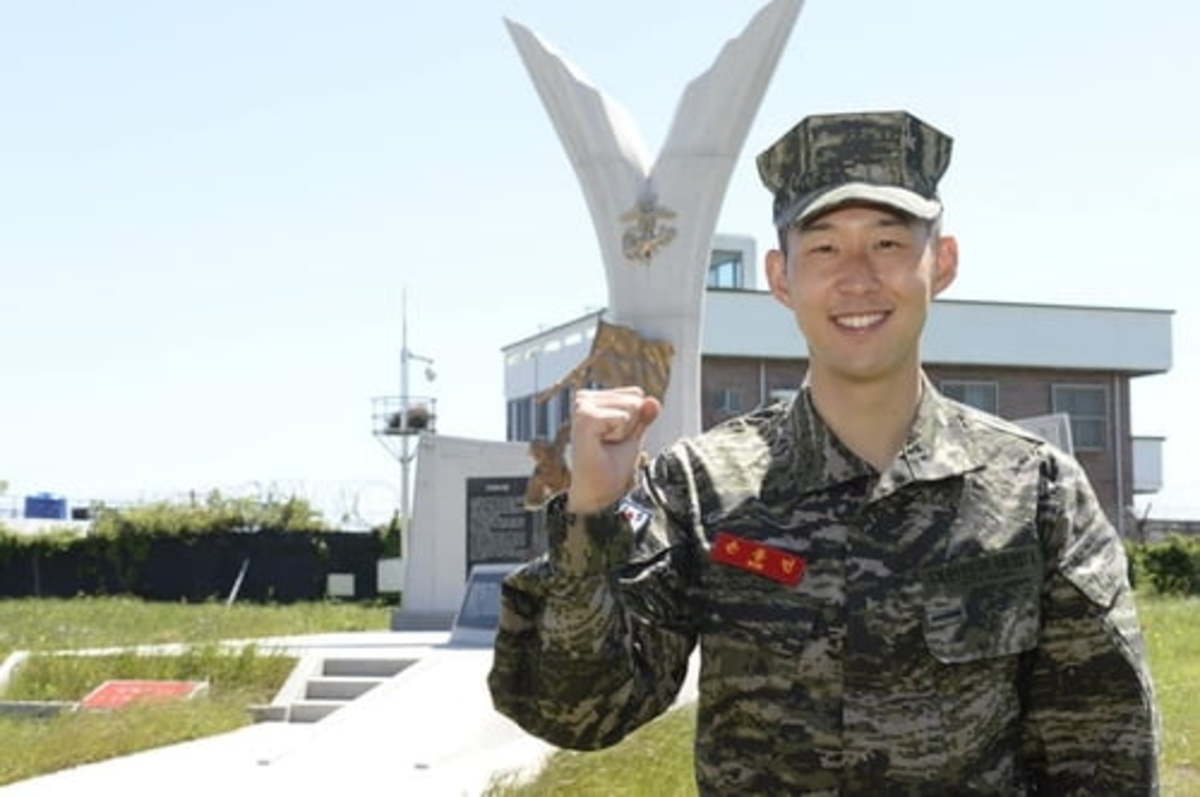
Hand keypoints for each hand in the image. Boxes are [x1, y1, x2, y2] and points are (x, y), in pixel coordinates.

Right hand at [566, 387, 659, 513]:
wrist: (599, 492)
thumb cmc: (612, 465)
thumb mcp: (634, 435)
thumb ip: (644, 415)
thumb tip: (653, 400)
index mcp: (592, 398)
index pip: (635, 394)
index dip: (635, 420)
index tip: (616, 438)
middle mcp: (583, 398)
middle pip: (635, 398)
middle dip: (632, 424)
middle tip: (611, 443)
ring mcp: (581, 406)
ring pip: (632, 406)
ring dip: (626, 431)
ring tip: (605, 445)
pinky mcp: (585, 418)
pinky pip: (623, 417)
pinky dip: (620, 435)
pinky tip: (601, 445)